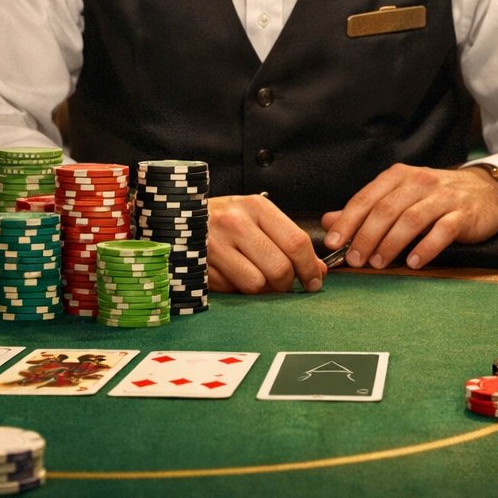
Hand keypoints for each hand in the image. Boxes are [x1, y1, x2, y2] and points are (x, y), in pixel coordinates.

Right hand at [207, 194, 325, 293]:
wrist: (177, 216)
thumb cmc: (225, 219)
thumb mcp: (258, 219)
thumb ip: (289, 242)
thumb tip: (320, 271)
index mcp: (256, 207)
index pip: (296, 242)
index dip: (310, 267)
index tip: (314, 281)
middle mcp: (235, 222)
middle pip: (279, 268)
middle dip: (287, 283)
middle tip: (283, 283)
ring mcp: (214, 244)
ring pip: (256, 284)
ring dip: (261, 289)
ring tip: (256, 278)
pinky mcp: (199, 265)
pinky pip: (232, 290)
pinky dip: (237, 289)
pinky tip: (231, 274)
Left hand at [319, 163, 497, 271]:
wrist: (486, 191)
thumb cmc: (436, 197)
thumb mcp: (400, 196)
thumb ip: (366, 209)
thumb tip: (329, 222)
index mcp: (399, 177)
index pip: (366, 198)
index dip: (347, 221)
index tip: (333, 244)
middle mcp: (419, 182)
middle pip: (386, 210)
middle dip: (366, 236)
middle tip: (355, 260)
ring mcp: (443, 197)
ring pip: (411, 219)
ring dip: (391, 244)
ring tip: (379, 263)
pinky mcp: (463, 214)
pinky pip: (442, 231)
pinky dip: (425, 248)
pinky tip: (413, 263)